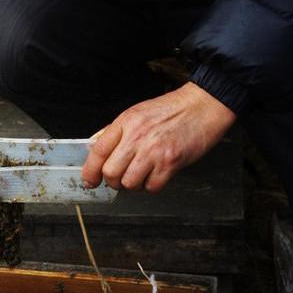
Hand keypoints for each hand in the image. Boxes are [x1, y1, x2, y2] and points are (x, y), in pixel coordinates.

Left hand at [81, 82, 235, 192]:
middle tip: (121, 178)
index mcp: (126, 122)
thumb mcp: (138, 112)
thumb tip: (96, 145)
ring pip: (129, 183)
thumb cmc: (172, 109)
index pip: (98, 150)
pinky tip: (157, 174)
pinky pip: (152, 186)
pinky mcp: (171, 162)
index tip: (89, 181)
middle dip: (113, 181)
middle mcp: (137, 136)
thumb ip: (116, 130)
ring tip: (142, 175)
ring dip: (133, 185)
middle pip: (110, 172)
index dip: (90, 170)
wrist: (202, 106)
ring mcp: (154, 150)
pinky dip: (152, 186)